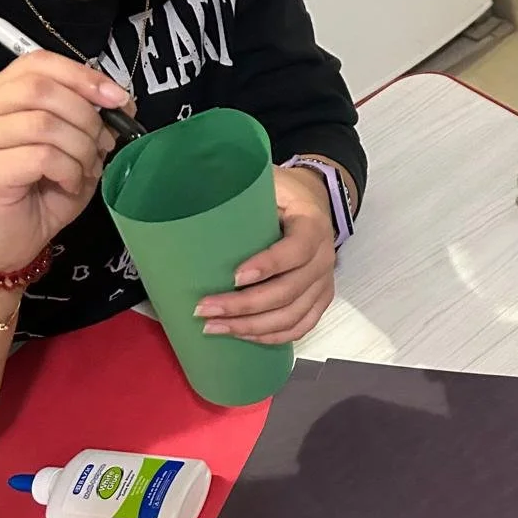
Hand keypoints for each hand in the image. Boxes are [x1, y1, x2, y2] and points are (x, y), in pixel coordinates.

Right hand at [0, 52, 130, 269]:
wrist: (9, 246)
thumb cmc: (36, 199)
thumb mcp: (72, 154)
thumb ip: (88, 124)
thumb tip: (118, 102)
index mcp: (3, 99)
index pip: (38, 64)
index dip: (83, 76)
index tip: (117, 98)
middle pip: (40, 87)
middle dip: (86, 115)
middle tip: (102, 143)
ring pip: (43, 122)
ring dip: (80, 148)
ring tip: (85, 170)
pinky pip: (41, 156)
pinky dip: (68, 170)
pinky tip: (69, 184)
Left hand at [195, 165, 335, 343]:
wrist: (314, 202)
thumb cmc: (284, 193)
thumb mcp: (270, 181)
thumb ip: (243, 188)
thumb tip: (194, 193)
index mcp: (312, 225)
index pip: (296, 250)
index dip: (267, 266)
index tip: (233, 277)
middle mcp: (324, 258)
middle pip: (288, 292)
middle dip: (244, 305)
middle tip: (205, 309)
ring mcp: (324, 283)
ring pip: (291, 316)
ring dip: (251, 327)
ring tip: (215, 327)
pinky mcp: (319, 299)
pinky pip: (300, 327)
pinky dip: (271, 336)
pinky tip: (244, 336)